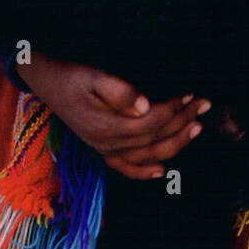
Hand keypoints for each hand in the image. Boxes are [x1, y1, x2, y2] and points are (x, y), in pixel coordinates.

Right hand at [25, 50, 210, 180]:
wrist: (45, 82)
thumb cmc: (70, 76)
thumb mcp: (92, 76)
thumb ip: (120, 91)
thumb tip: (147, 106)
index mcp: (107, 126)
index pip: (151, 123)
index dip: (174, 110)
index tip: (191, 95)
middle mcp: (107, 144)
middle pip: (154, 139)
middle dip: (182, 124)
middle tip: (204, 106)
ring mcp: (103, 150)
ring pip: (146, 155)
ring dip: (174, 144)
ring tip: (195, 129)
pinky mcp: (100, 149)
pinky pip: (125, 168)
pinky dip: (144, 172)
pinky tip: (161, 171)